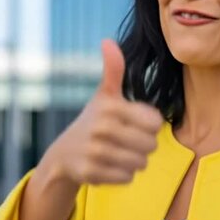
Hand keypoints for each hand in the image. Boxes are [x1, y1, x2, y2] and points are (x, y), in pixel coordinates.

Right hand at [48, 39, 163, 184]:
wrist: (64, 154)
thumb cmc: (94, 121)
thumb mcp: (104, 95)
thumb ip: (113, 70)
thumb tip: (107, 41)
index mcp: (111, 106)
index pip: (156, 123)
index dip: (149, 126)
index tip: (133, 123)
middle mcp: (101, 128)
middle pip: (151, 145)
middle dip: (142, 146)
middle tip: (125, 141)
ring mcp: (95, 151)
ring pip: (141, 163)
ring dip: (133, 161)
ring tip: (117, 153)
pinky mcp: (90, 173)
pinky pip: (127, 177)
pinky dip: (122, 174)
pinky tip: (108, 166)